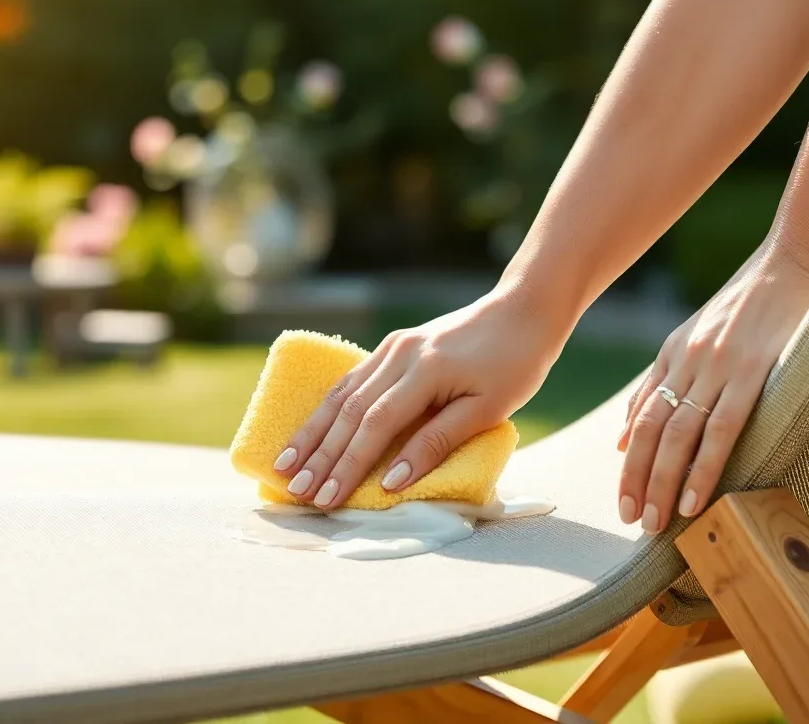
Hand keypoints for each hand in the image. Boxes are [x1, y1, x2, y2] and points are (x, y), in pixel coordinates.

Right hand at [273, 287, 569, 508]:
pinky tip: (310, 430)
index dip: (347, 465)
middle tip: (295, 493)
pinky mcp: (394, 345)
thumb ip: (437, 442)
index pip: (374, 425)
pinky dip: (327, 408)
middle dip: (319, 456)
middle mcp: (400, 354)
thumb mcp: (487, 409)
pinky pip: (352, 380)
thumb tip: (392, 481)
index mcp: (425, 370)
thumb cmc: (515, 364)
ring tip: (285, 466)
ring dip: (312, 433)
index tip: (327, 498)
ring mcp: (394, 347)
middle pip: (348, 412)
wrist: (523, 311)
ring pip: (342, 394)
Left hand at [617, 244, 808, 531]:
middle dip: (639, 481)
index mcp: (675, 354)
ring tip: (657, 523)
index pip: (642, 419)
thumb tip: (622, 437)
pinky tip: (695, 499)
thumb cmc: (754, 303)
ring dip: (664, 484)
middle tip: (634, 522)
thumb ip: (659, 383)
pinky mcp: (753, 372)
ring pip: (679, 437)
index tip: (625, 500)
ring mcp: (719, 367)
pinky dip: (703, 468)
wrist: (797, 260)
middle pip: (652, 433)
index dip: (631, 464)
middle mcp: (688, 362)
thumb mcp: (695, 335)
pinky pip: (721, 430)